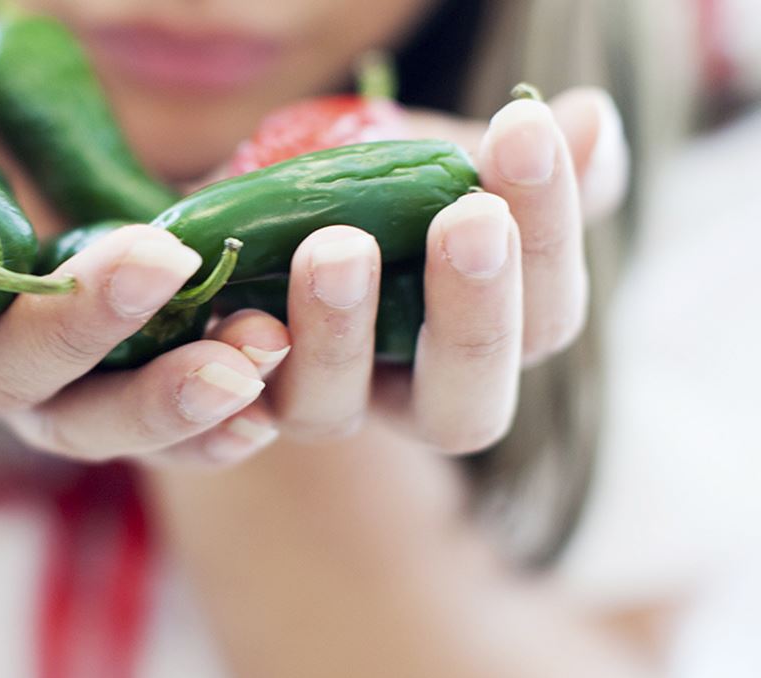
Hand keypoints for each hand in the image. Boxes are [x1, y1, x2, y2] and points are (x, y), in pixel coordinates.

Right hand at [0, 24, 269, 463]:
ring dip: (168, 397)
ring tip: (245, 361)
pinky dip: (215, 415)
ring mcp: (33, 371)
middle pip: (2, 380)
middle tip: (151, 264)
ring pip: (92, 415)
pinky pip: (160, 412)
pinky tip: (274, 387)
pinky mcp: (108, 359)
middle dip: (75, 329)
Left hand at [184, 87, 628, 456]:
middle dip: (473, 313)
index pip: (545, 317)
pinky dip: (235, 362)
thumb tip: (590, 124)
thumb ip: (527, 168)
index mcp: (495, 344)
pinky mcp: (236, 393)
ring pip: (330, 410)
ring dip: (338, 333)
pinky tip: (237, 307)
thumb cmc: (398, 193)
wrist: (279, 209)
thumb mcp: (463, 171)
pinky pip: (232, 409)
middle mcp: (412, 397)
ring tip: (337, 246)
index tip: (524, 132)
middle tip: (469, 217)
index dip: (547, 233)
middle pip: (465, 406)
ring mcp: (319, 402)